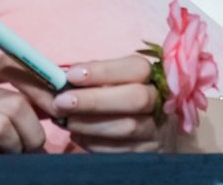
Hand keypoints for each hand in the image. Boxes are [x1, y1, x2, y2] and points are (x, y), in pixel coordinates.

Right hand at [0, 54, 57, 155]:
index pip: (15, 64)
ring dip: (15, 147)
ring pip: (0, 124)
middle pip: (14, 101)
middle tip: (33, 147)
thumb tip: (56, 101)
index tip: (60, 108)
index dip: (43, 86)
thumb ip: (9, 95)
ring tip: (12, 156)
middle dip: (33, 130)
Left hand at [51, 54, 177, 152]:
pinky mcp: (148, 154)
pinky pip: (120, 150)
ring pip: (127, 127)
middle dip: (94, 99)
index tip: (71, 75)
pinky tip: (77, 134)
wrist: (156, 131)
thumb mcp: (120, 81)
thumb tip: (62, 76)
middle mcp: (161, 103)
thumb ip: (98, 77)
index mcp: (155, 76)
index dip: (103, 70)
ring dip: (89, 123)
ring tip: (64, 119)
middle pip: (135, 98)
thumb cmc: (128, 97)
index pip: (135, 68)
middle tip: (61, 101)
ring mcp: (156, 131)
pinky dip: (94, 142)